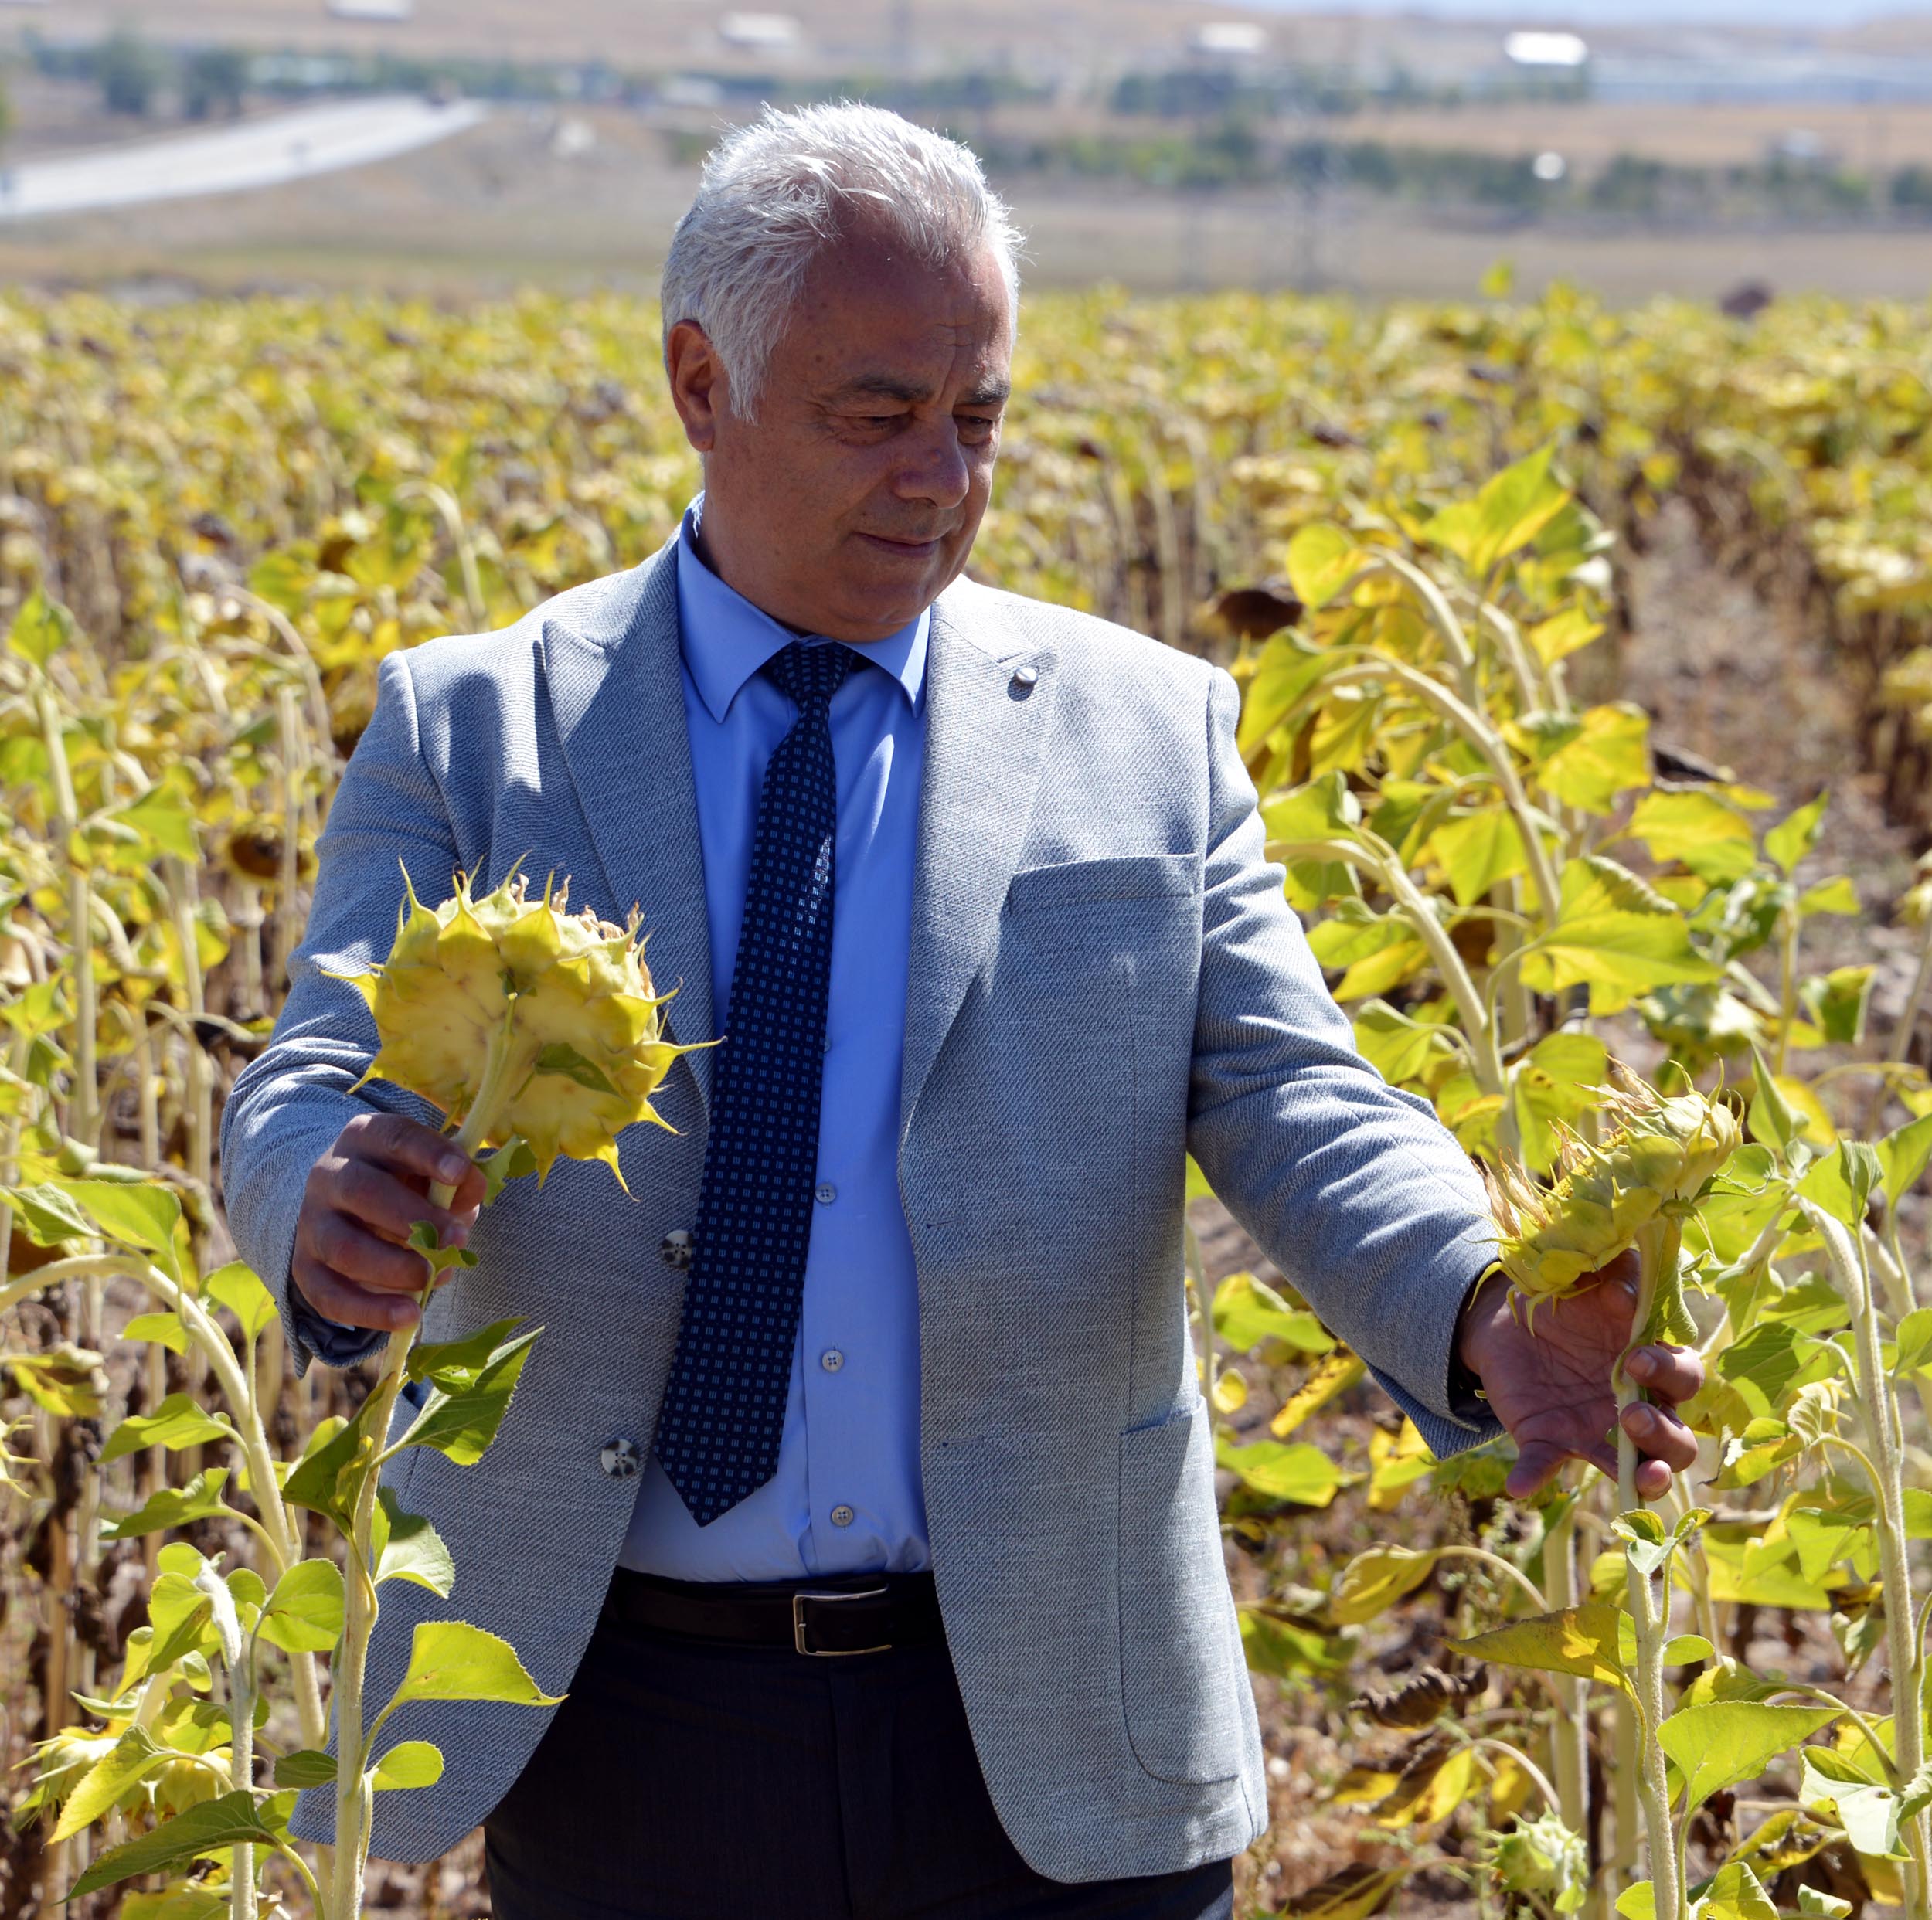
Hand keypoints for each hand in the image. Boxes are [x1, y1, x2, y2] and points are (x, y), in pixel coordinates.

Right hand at [293, 1112, 485, 1332]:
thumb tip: (469, 1194)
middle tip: (456, 1239)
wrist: (349, 1207)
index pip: (393, 1137)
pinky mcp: (305, 1267)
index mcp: (365, 1138)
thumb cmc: (407, 1183)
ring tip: (434, 1278)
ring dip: (393, 1267)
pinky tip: (409, 1316)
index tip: (460, 1173)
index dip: (427, 1154)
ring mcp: (311, 1222)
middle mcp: (330, 1174)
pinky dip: (371, 1310)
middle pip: (361, 1191)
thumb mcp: (434, 1171)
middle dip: (413, 1218)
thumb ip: (457, 1180)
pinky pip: (329, 1295)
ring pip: (343, 1247)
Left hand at [1456, 1249, 1703, 1502]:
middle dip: (1665, 1433)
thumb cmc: (1568, 1296)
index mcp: (1654, 1364)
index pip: (1686, 1378)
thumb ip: (1617, 1274)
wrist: (1508, 1314)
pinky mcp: (1551, 1438)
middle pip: (1679, 1439)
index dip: (1669, 1372)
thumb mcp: (1592, 1275)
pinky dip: (1534, 1477)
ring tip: (1642, 1475)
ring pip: (1639, 1468)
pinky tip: (1519, 1485)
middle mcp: (1637, 1406)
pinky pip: (1546, 1464)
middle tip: (1631, 1413)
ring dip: (1645, 1475)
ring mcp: (1597, 1430)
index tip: (1634, 1355)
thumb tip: (1626, 1292)